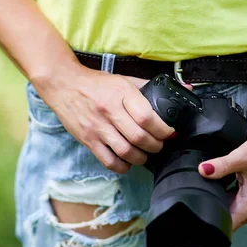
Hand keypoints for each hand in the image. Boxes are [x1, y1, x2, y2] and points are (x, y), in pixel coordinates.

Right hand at [33, 64, 174, 173]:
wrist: (63, 84)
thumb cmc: (95, 83)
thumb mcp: (123, 80)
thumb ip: (149, 87)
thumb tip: (184, 90)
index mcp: (121, 93)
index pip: (147, 117)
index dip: (163, 130)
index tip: (169, 133)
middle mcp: (109, 111)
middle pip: (139, 138)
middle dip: (155, 146)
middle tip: (159, 145)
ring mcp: (97, 127)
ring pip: (126, 152)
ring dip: (142, 158)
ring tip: (145, 154)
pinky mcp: (88, 139)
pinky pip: (109, 161)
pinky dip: (123, 166)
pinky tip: (127, 161)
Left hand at [197, 132, 246, 230]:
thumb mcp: (242, 157)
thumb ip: (222, 165)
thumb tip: (203, 170)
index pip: (228, 226)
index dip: (212, 223)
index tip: (199, 213)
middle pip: (226, 221)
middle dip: (211, 213)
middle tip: (198, 200)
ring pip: (229, 212)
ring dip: (217, 204)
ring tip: (205, 192)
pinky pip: (232, 203)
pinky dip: (223, 198)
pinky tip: (215, 188)